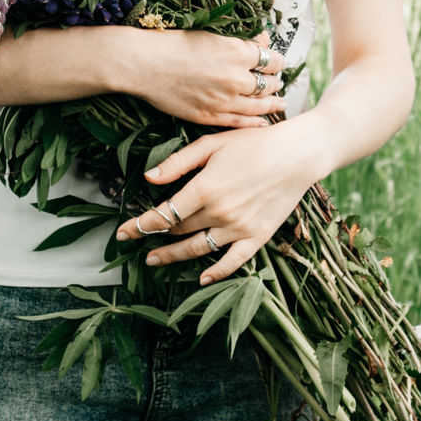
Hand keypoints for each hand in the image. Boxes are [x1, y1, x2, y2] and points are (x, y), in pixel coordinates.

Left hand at [115, 117, 323, 283]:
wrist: (296, 154)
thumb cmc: (253, 143)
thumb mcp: (211, 143)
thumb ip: (178, 162)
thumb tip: (149, 177)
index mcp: (205, 188)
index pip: (164, 214)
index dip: (141, 225)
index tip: (123, 232)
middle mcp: (220, 213)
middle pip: (178, 231)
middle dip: (155, 237)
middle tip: (137, 240)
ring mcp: (239, 228)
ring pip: (198, 249)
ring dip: (174, 256)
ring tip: (155, 259)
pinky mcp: (258, 237)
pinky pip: (233, 262)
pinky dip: (216, 272)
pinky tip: (202, 277)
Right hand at [119, 28, 286, 127]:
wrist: (144, 63)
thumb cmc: (174, 42)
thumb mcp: (211, 32)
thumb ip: (241, 38)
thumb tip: (264, 38)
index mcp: (236, 52)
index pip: (271, 59)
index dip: (278, 61)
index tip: (278, 63)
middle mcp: (235, 78)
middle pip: (268, 84)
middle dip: (275, 83)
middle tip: (278, 82)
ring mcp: (223, 100)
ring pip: (259, 106)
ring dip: (271, 103)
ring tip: (279, 102)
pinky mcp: (210, 116)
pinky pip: (240, 122)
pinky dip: (255, 122)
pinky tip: (263, 122)